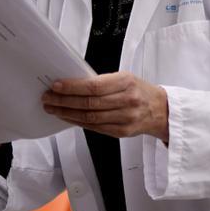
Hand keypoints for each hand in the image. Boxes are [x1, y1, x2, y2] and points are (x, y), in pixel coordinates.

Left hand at [42, 71, 169, 140]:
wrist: (161, 110)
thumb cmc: (139, 91)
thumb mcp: (126, 78)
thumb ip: (103, 82)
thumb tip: (73, 84)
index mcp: (127, 82)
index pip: (94, 86)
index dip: (73, 87)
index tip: (56, 86)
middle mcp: (128, 101)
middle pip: (89, 103)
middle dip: (64, 101)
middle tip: (48, 98)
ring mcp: (125, 118)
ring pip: (89, 117)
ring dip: (67, 113)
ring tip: (53, 108)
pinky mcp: (122, 132)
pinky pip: (94, 127)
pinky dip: (77, 122)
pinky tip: (67, 117)